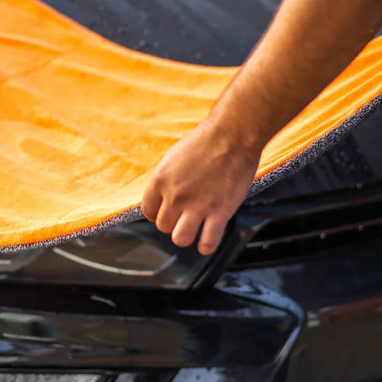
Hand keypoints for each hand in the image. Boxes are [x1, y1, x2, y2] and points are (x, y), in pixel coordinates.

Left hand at [141, 118, 260, 254]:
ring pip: (179, 238)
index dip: (157, 213)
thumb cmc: (206, 141)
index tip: (165, 212)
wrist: (234, 135)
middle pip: (163, 226)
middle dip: (172, 223)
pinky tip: (206, 242)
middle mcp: (175, 196)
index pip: (148, 211)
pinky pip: (207, 242)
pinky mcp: (219, 212)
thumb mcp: (174, 157)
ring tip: (192, 229)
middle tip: (183, 216)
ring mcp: (197, 206)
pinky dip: (206, 246)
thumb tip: (162, 196)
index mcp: (160, 180)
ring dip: (184, 236)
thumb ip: (166, 180)